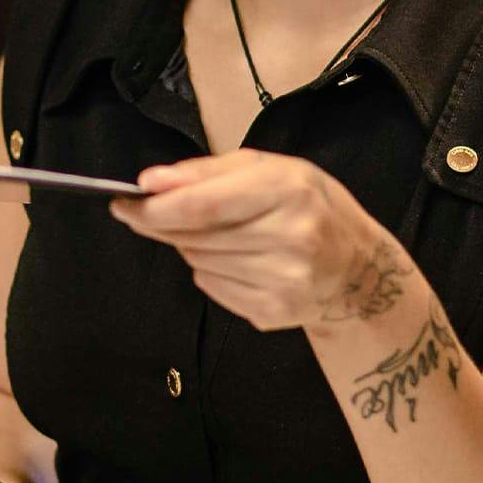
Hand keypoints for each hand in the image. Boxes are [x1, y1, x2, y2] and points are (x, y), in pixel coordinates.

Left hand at [110, 149, 411, 334]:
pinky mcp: (274, 313)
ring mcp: (284, 282)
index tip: (123, 204)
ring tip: (223, 236)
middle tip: (154, 215)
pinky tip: (240, 261)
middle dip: (164, 225)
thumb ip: (205, 172)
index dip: (154, 208)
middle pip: (193, 237)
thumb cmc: (309, 206)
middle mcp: (291, 238)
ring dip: (192, 247)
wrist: (360, 270)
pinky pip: (211, 288)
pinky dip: (210, 272)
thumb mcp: (269, 169)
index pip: (202, 206)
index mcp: (290, 191)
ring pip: (197, 263)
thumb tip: (150, 183)